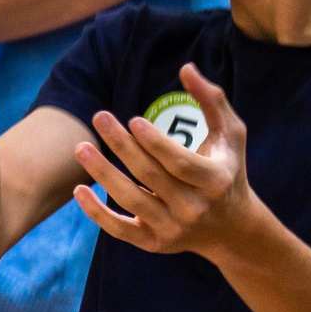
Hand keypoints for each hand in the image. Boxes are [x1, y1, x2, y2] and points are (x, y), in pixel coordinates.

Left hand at [71, 64, 265, 261]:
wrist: (231, 228)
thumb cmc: (228, 169)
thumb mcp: (231, 135)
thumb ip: (212, 100)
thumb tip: (185, 68)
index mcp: (214, 181)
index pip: (179, 162)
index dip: (154, 143)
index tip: (132, 120)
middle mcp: (194, 208)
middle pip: (150, 176)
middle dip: (121, 146)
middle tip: (99, 117)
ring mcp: (173, 229)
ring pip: (131, 201)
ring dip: (103, 174)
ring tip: (80, 148)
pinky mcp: (155, 243)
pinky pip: (121, 230)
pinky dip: (97, 213)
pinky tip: (79, 190)